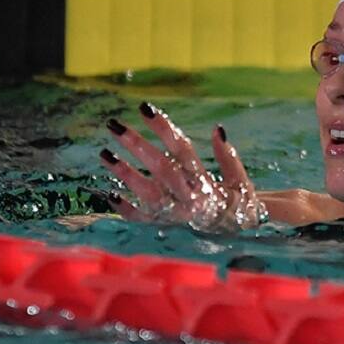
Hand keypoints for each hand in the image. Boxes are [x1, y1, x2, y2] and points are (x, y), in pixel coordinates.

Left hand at [99, 102, 267, 230]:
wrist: (237, 235)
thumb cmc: (236, 201)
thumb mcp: (240, 179)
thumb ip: (228, 156)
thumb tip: (218, 129)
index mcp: (205, 181)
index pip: (183, 149)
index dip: (164, 128)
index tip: (144, 108)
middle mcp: (189, 197)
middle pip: (161, 167)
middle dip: (136, 144)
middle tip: (113, 125)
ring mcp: (175, 213)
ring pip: (148, 192)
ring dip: (125, 173)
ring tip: (104, 154)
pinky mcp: (166, 226)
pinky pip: (143, 219)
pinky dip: (126, 209)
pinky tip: (108, 194)